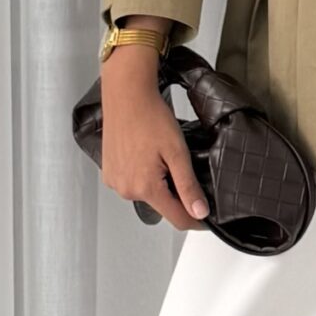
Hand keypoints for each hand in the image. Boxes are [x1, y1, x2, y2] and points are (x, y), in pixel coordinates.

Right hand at [101, 63, 211, 229]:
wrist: (127, 96)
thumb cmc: (150, 117)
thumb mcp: (178, 153)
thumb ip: (188, 186)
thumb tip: (199, 212)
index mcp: (145, 187)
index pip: (177, 218)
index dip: (195, 219)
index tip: (206, 216)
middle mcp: (126, 190)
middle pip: (161, 206)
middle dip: (176, 195)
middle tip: (180, 166)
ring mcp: (115, 182)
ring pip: (147, 194)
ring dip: (158, 184)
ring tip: (160, 157)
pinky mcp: (109, 173)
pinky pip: (132, 183)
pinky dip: (142, 176)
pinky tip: (146, 156)